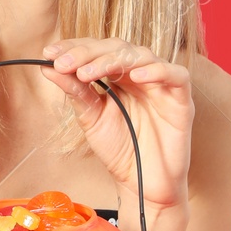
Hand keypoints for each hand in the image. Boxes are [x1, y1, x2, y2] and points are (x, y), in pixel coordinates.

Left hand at [40, 37, 192, 230]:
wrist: (143, 183)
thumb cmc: (121, 149)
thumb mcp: (91, 118)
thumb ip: (75, 91)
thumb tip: (48, 67)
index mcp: (117, 75)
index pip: (97, 50)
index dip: (74, 47)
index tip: (49, 52)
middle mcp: (139, 74)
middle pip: (117, 48)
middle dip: (88, 53)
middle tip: (64, 63)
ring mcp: (161, 84)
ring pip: (142, 55)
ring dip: (112, 60)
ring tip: (87, 73)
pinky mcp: (181, 98)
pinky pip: (176, 75)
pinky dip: (157, 71)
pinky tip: (134, 77)